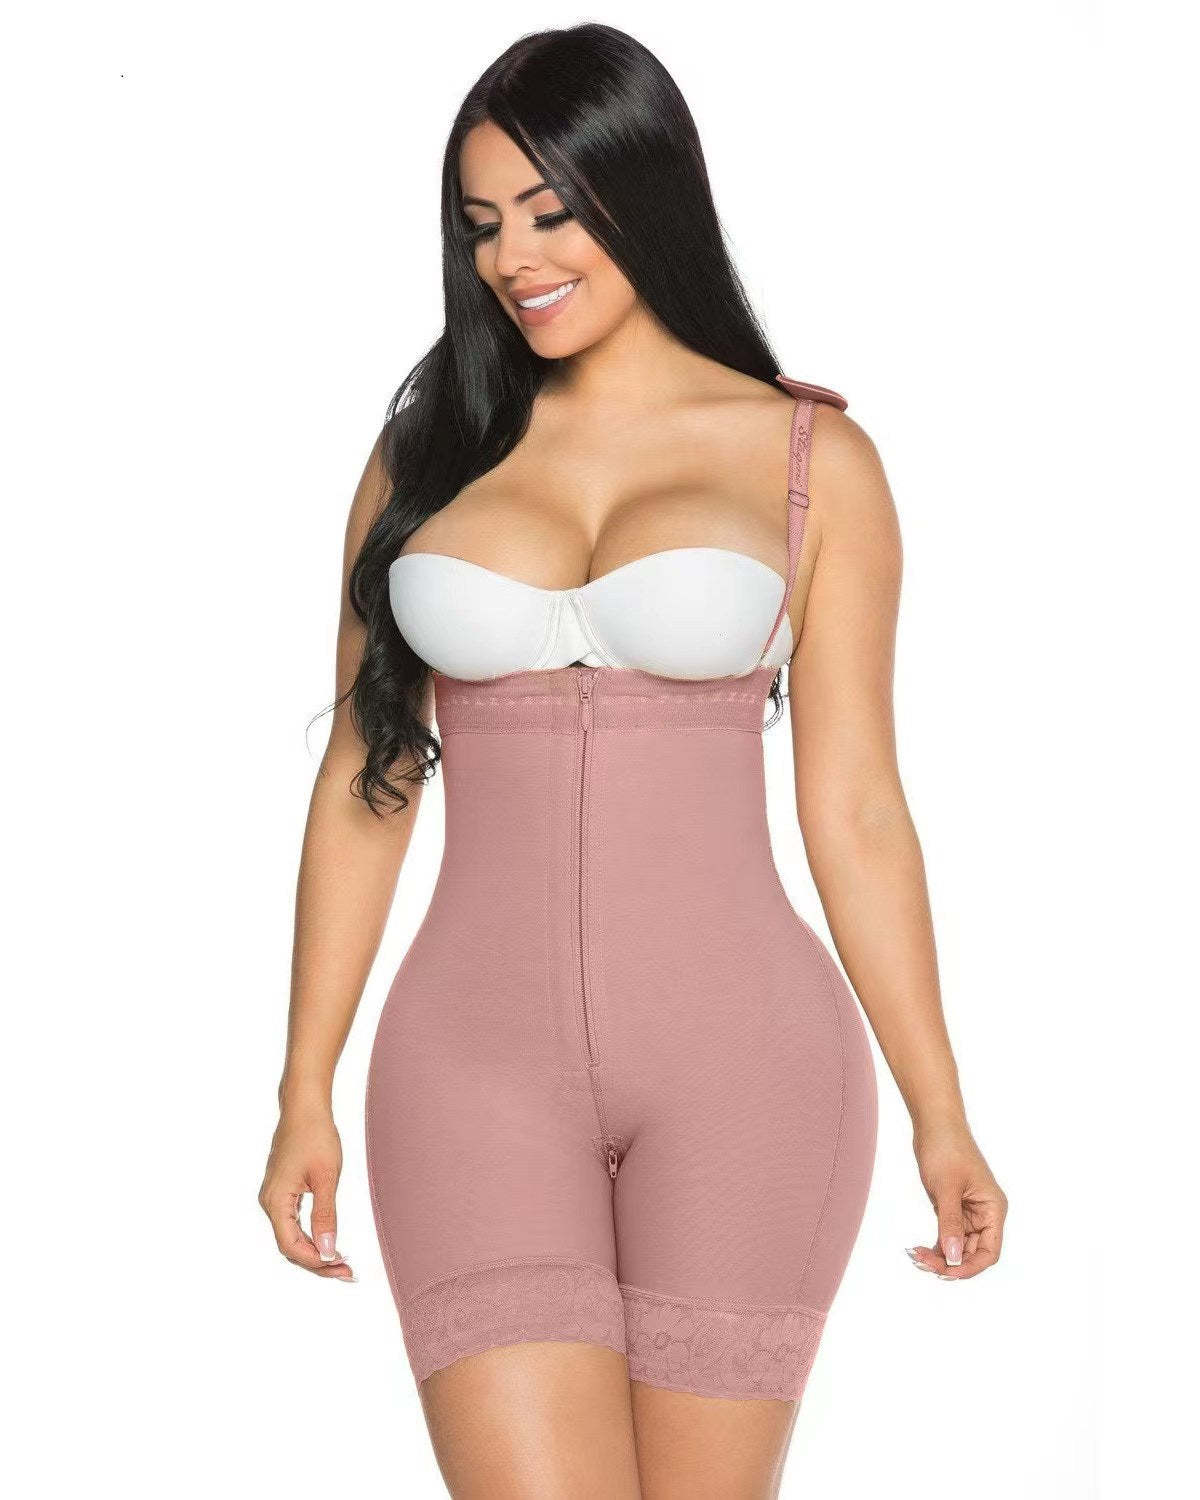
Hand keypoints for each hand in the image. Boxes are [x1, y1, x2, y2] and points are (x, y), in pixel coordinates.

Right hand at [258, 1102, 354, 1281]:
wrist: (304, 1106)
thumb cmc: (315, 1135)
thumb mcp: (327, 1177)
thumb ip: (326, 1215)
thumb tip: (328, 1250)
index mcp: (276, 1201)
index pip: (291, 1246)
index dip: (316, 1262)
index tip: (342, 1268)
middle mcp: (270, 1202)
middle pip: (289, 1246)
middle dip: (317, 1262)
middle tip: (347, 1272)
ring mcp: (274, 1197)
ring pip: (291, 1236)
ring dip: (314, 1251)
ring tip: (341, 1262)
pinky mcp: (282, 1191)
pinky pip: (292, 1223)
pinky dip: (309, 1236)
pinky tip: (327, 1241)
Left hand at [905, 1118, 1006, 1280]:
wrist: (934, 1123)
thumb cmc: (946, 1149)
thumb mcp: (946, 1188)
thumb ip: (950, 1224)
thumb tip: (953, 1259)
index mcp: (993, 1209)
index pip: (989, 1251)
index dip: (970, 1267)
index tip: (946, 1272)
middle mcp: (984, 1214)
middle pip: (973, 1252)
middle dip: (950, 1262)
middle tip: (922, 1263)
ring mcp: (968, 1212)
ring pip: (958, 1246)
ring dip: (940, 1255)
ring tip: (916, 1257)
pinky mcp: (952, 1207)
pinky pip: (948, 1235)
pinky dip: (936, 1244)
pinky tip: (919, 1249)